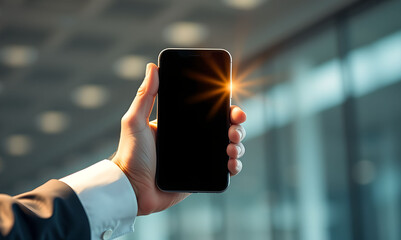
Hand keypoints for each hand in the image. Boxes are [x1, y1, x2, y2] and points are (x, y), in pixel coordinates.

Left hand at [112, 63, 245, 215]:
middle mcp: (193, 139)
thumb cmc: (130, 155)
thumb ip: (144, 95)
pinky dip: (235, 166)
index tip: (233, 106)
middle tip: (235, 126)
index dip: (225, 108)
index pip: (209, 111)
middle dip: (236, 125)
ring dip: (238, 144)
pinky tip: (232, 164)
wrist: (131, 189)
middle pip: (225, 127)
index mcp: (182, 124)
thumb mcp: (135, 121)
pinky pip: (224, 170)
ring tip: (232, 146)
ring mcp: (200, 157)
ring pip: (229, 146)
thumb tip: (152, 67)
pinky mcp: (202, 176)